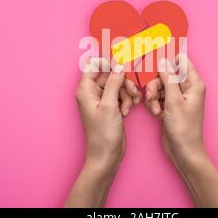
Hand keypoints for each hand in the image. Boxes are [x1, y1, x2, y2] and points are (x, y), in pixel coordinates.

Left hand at [65, 57, 139, 206]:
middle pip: (110, 75)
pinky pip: (121, 95)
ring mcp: (102, 100)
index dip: (107, 62)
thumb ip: (114, 82)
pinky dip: (127, 101)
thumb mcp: (110, 105)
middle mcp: (92, 93)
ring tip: (131, 104)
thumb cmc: (103, 134)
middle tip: (132, 90)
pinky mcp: (111, 107)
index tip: (121, 63)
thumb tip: (118, 65)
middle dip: (123, 81)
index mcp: (86, 89)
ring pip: (118, 85)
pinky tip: (128, 111)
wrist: (107, 156)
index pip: (93, 65)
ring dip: (127, 92)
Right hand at [145, 54, 206, 166]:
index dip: (167, 60)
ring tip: (156, 109)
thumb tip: (163, 61)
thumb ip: (167, 78)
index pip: (181, 61)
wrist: (183, 151)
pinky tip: (157, 114)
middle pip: (166, 74)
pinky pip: (159, 97)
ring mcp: (178, 98)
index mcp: (194, 83)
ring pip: (160, 86)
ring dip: (153, 96)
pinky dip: (155, 104)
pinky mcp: (171, 106)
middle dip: (155, 84)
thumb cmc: (183, 128)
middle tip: (151, 96)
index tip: (154, 63)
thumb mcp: (173, 100)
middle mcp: (187, 88)